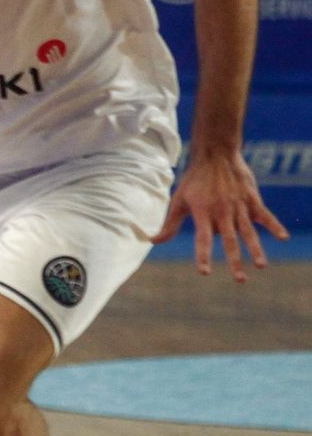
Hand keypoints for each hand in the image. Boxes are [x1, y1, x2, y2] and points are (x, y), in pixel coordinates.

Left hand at [153, 148, 288, 281]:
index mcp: (203, 213)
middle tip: (240, 280)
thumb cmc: (194, 180)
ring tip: (261, 266)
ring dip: (256, 249)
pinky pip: (264, 215)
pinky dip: (274, 226)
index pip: (203, 239)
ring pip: (248, 231)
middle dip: (235, 261)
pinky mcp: (252, 200)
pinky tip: (283, 238)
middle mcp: (221, 212)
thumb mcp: (178, 200)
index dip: (203, 255)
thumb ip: (169, 224)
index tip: (204, 272)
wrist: (215, 155)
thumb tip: (152, 241)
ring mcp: (238, 206)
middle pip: (229, 240)